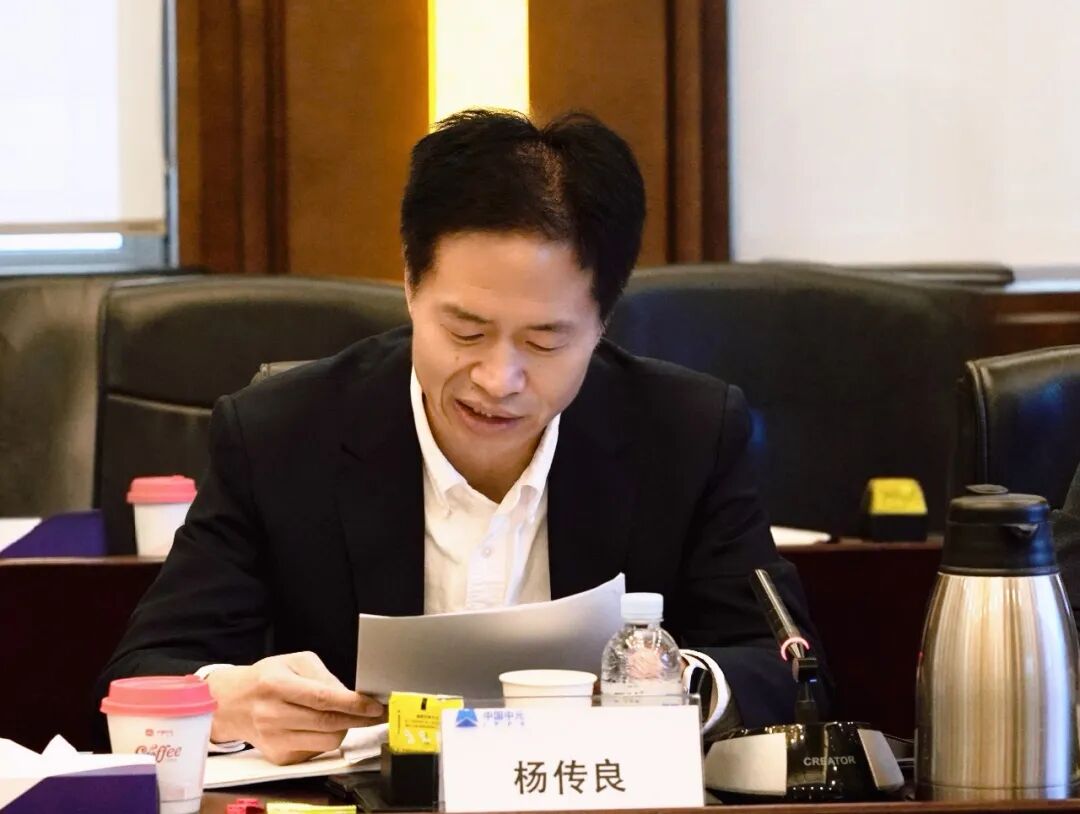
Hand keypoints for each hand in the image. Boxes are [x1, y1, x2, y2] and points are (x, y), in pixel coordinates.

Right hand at [204, 651, 384, 764]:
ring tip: (346, 717)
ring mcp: (275, 739)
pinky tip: (320, 726)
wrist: (233, 704)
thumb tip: (349, 696)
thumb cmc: (267, 679)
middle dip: (359, 719)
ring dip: (344, 729)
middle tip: (376, 714)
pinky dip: (326, 739)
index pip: (322, 699)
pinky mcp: (279, 757)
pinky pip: (316, 752)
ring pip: (326, 742)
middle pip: (327, 723)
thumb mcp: (294, 662)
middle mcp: (273, 715)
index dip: (353, 704)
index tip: (375, 706)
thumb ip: (323, 676)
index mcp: (276, 685)